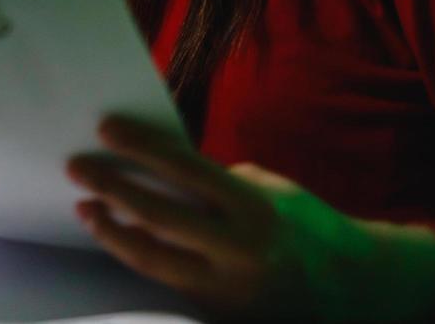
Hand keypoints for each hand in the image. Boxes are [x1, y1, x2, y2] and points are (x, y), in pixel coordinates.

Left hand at [66, 116, 434, 321]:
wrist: (356, 291)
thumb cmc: (307, 226)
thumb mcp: (270, 191)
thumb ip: (218, 185)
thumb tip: (160, 171)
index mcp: (255, 207)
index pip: (186, 169)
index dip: (142, 148)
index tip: (106, 129)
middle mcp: (240, 249)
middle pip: (159, 216)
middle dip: (112, 189)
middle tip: (78, 168)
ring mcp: (228, 287)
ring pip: (152, 258)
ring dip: (112, 231)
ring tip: (87, 208)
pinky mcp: (219, 311)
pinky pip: (166, 281)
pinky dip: (138, 256)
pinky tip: (117, 238)